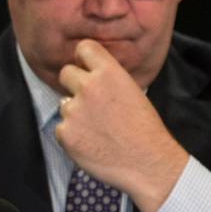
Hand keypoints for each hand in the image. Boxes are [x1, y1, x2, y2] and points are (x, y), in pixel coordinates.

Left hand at [55, 40, 187, 211]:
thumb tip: (89, 73)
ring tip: (98, 129)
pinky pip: (61, 128)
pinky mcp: (65, 133)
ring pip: (64, 104)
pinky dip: (72, 135)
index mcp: (109, 73)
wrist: (149, 163)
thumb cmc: (144, 129)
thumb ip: (109, 79)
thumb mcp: (132, 91)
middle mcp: (88, 87)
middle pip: (65, 73)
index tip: (85, 67)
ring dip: (75, 114)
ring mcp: (74, 110)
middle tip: (90, 102)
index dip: (83, 58)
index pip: (84, 48)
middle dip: (73, 85)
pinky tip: (92, 143)